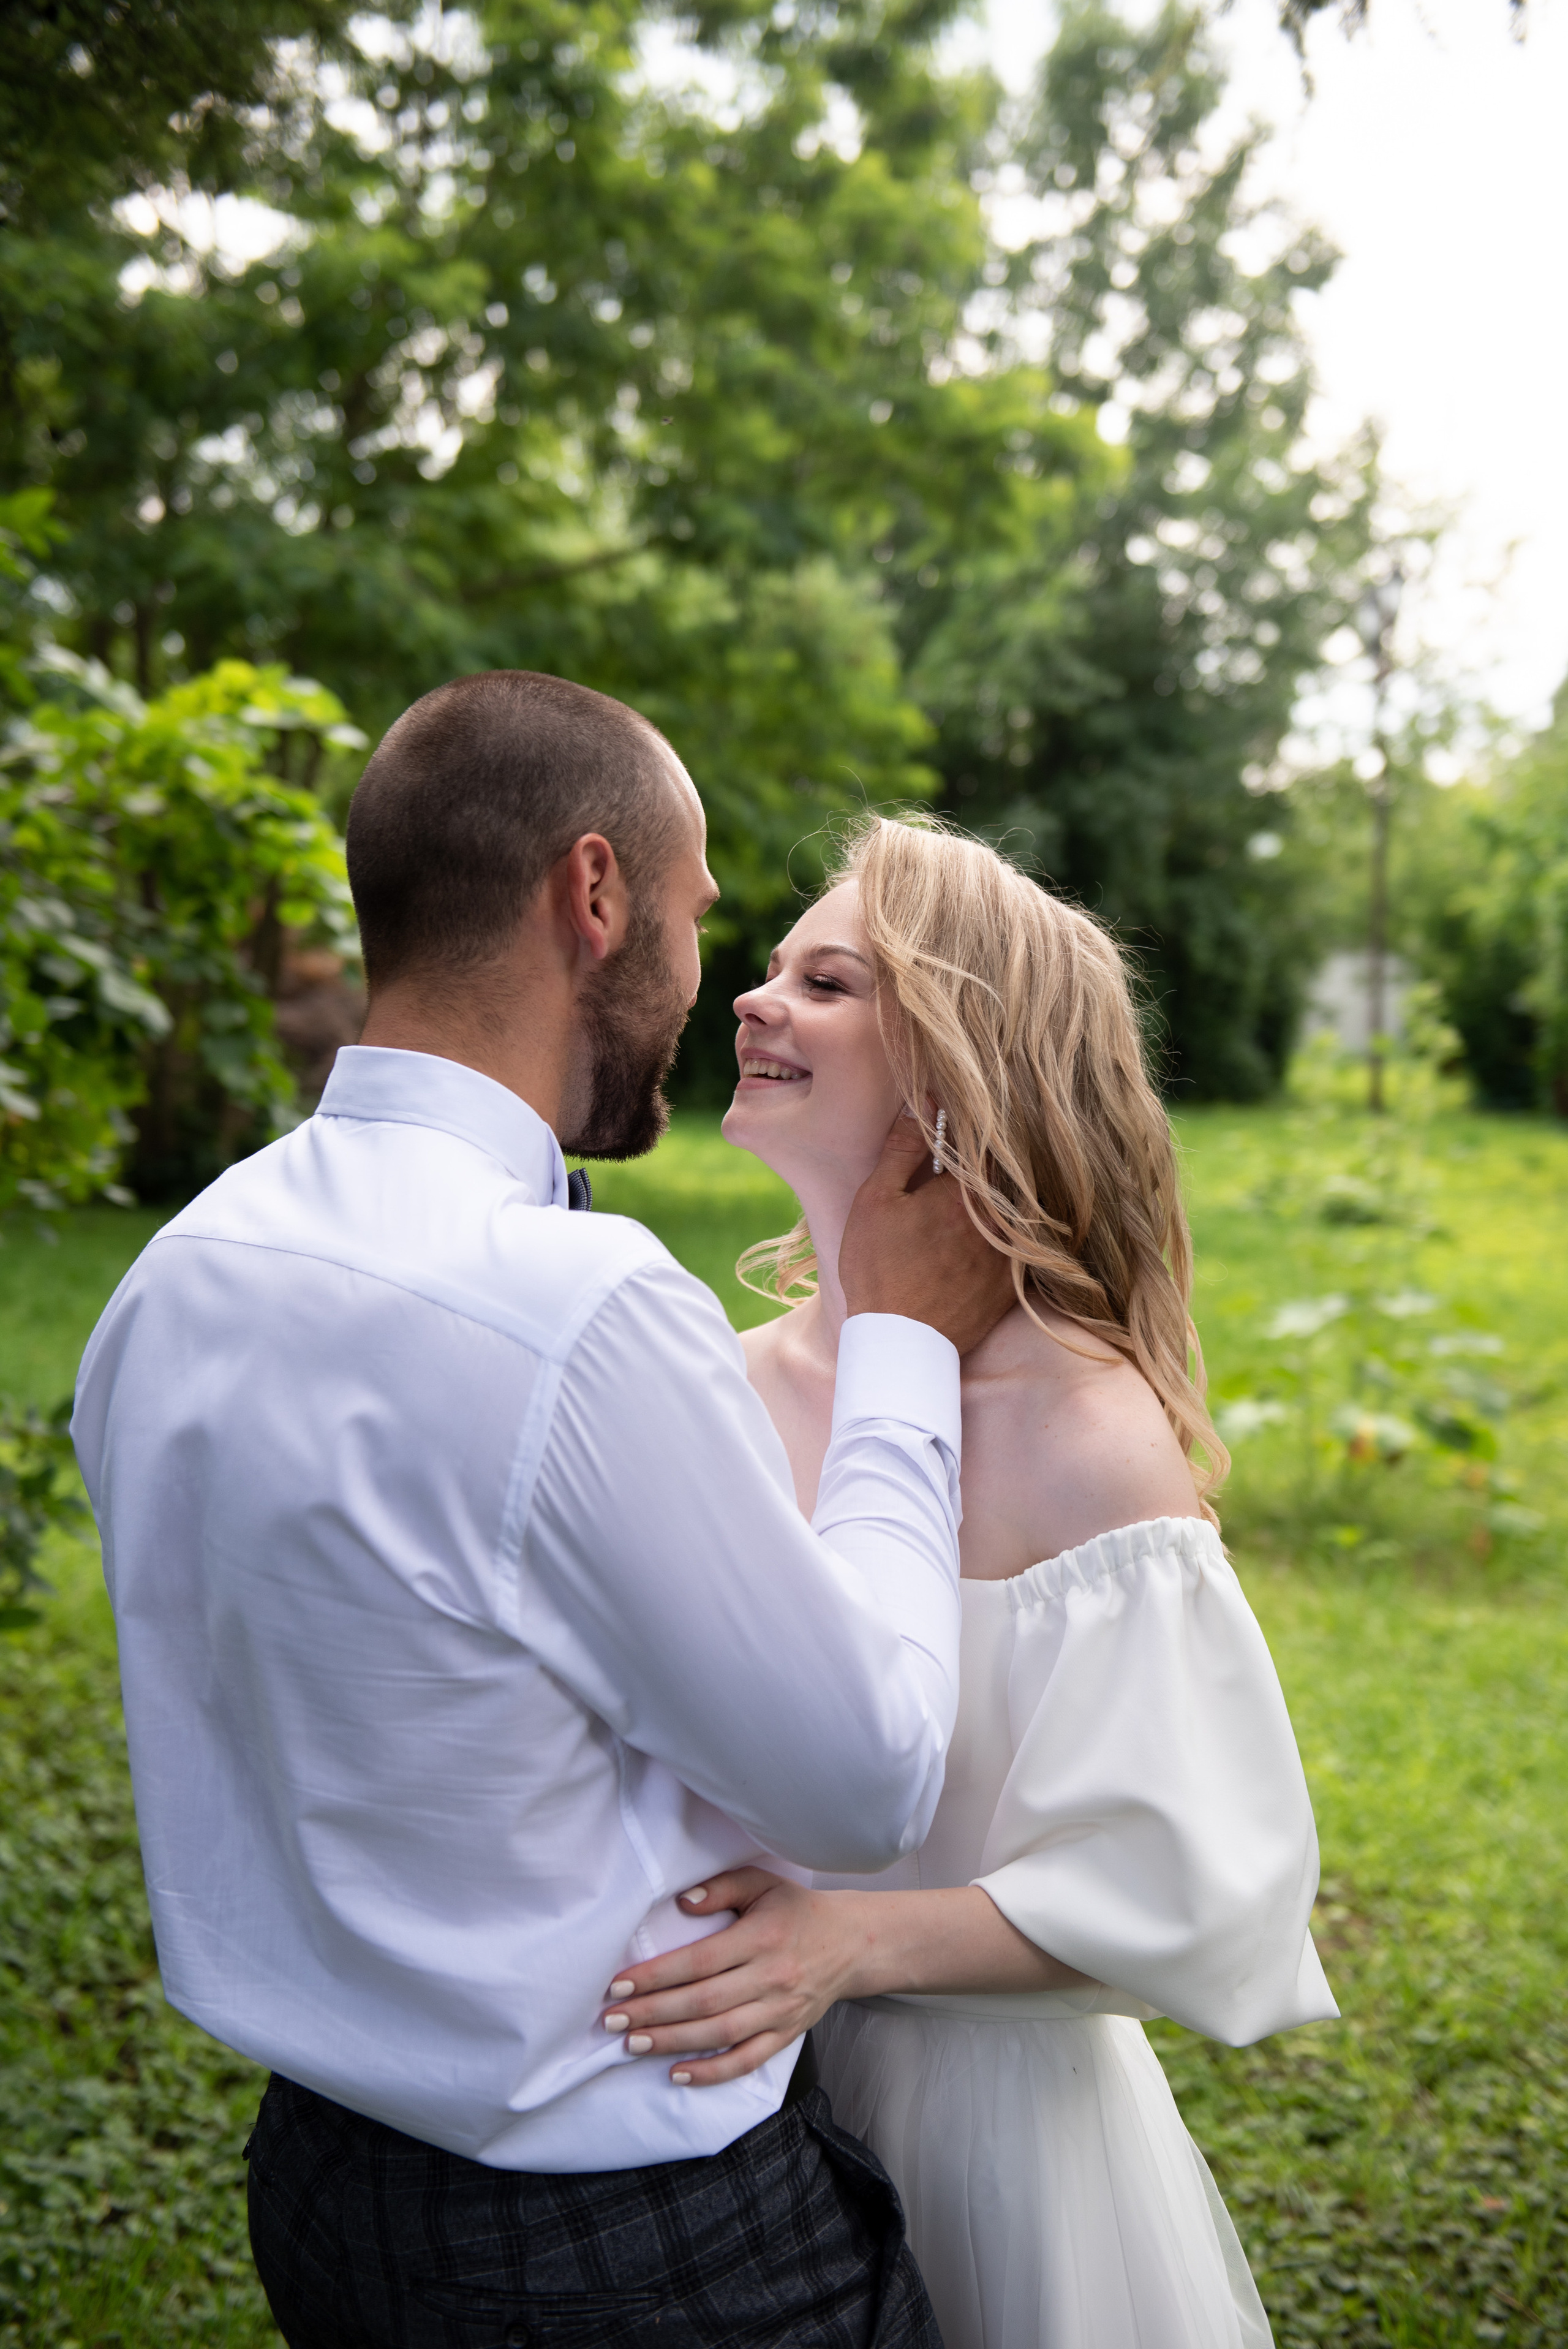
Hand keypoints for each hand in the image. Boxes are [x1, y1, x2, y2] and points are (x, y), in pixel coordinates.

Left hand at [599, 1869, 867, 2087]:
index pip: (700, 1961)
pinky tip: (678, 2074)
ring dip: (673, 2042)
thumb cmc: (798, 1911)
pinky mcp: (786, 2035)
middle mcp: (771, 1977)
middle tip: (613, 2019)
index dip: (657, 1975)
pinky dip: (712, 2073)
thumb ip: (721, 1888)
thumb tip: (682, 1903)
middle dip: (653, 2013)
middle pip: (703, 2002)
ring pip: (720, 2034)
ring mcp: (780, 2011)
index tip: (620, 1984)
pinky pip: (747, 2060)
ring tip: (633, 2043)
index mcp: (761, 1937)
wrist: (853, 1943)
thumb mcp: (763, 1884)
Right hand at [839, 1111, 1016, 1355]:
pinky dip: (1010, 1232)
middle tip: (968, 1156)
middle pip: (1006, 1173)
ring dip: (1002, 1195)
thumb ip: (903, 1149)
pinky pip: (1022, 1244)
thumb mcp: (876, 1200)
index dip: (974, 1126)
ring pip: (1016, 1207)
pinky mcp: (1014, 1282)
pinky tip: (985, 1236)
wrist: (900, 1344)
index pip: (985, 1140)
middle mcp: (998, 1217)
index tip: (961, 1117)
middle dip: (991, 1160)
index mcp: (965, 1190)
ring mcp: (1011, 1252)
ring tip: (972, 1200)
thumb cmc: (878, 1269)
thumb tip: (924, 1104)